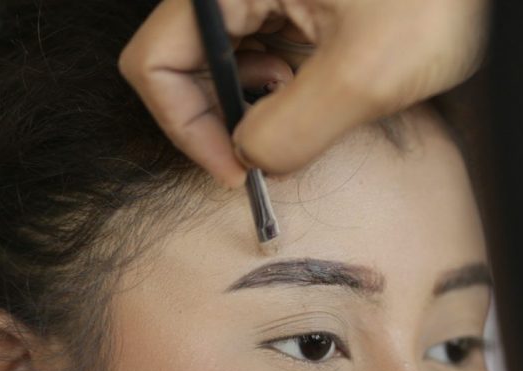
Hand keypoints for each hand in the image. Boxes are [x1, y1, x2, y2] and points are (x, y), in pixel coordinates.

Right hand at [119, 0, 488, 185]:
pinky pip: (261, 48)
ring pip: (224, 59)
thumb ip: (293, 129)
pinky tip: (317, 93)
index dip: (186, 127)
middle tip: (270, 156)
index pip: (156, 60)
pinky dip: (278, 86)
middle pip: (185, 62)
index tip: (234, 170)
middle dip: (222, 120)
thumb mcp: (366, 72)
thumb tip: (253, 160)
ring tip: (305, 116)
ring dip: (253, 106)